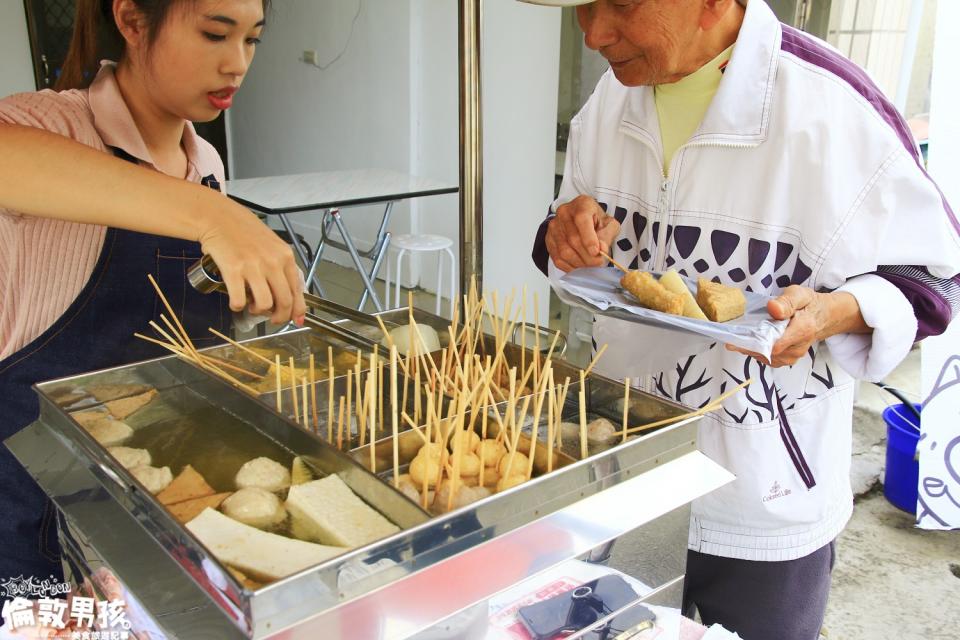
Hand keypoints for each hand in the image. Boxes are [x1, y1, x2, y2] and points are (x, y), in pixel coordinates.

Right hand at [197, 201, 305, 325]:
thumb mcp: (272, 246)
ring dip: (258, 311)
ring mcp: (253, 266)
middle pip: (284, 301)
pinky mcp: (233, 269)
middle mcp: (273, 262)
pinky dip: (237, 306)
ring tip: (251, 306)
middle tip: (271, 319)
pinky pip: (239, 300)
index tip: (295, 320)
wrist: (219, 217)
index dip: (297, 310)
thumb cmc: (245, 232)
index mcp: (285, 256)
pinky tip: (236, 302)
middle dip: (279, 317)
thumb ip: (282, 267)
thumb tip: (289, 294)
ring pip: (264, 304)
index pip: (298, 290)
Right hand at [545, 195, 620, 271]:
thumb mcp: (609, 223)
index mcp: (581, 204)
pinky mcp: (549, 239)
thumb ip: (607, 235)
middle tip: (598, 262)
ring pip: (564, 251)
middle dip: (587, 256)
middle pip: (573, 239)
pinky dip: (570, 267)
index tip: (597, 252)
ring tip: (590, 265)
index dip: (589, 238)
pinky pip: (557, 259)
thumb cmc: (595, 220)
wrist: (580, 219)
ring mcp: (554, 226)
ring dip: (579, 263)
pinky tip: (580, 266)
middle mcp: (564, 213)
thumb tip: (602, 249)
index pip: (581, 220)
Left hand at [726, 285, 866, 366]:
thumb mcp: (799, 294)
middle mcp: (797, 348)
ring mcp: (791, 357)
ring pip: (764, 357)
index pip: (775, 344)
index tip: (735, 339)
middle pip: (766, 352)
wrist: (822, 317)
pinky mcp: (785, 360)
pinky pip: (766, 358)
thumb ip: (786, 302)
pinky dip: (756, 350)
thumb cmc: (808, 304)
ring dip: (750, 348)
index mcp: (802, 330)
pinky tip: (749, 341)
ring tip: (739, 337)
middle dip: (748, 344)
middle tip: (732, 336)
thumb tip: (773, 308)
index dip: (753, 342)